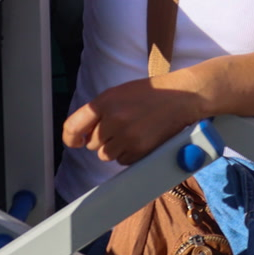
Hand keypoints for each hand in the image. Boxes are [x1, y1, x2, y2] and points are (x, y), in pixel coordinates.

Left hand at [63, 75, 202, 165]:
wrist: (183, 96)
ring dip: (116, 148)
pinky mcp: (139, 150)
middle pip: (91, 143)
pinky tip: (142, 138)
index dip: (70, 138)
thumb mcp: (120, 93)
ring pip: (105, 154)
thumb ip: (100, 111)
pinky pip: (122, 161)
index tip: (75, 142)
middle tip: (122, 126)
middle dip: (102, 138)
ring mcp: (126, 136)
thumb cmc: (153, 93)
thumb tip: (82, 134)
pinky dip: (129, 154)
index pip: (73, 126)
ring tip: (134, 132)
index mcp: (105, 102)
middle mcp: (113, 119)